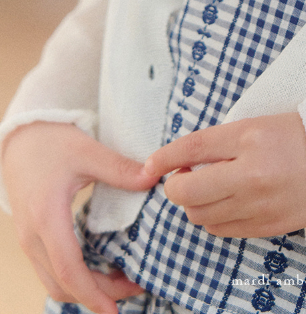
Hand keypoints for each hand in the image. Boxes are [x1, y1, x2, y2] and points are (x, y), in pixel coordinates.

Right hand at [2, 122, 158, 313]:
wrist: (22, 138)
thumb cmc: (53, 143)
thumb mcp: (88, 151)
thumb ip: (120, 168)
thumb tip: (154, 177)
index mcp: (47, 217)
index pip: (68, 269)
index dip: (92, 293)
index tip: (114, 310)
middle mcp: (33, 236)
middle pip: (62, 283)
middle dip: (98, 295)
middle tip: (136, 289)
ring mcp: (29, 240)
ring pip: (54, 281)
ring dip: (86, 289)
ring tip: (123, 283)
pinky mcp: (33, 238)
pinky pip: (51, 270)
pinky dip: (75, 278)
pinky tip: (101, 270)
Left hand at [145, 113, 305, 237]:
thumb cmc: (301, 136)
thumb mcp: (259, 124)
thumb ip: (221, 141)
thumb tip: (180, 160)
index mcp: (250, 137)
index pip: (192, 148)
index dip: (164, 157)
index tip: (151, 165)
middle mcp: (251, 174)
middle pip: (188, 192)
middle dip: (176, 186)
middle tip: (185, 175)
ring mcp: (258, 205)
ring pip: (200, 216)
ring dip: (194, 203)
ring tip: (209, 188)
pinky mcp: (266, 227)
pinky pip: (221, 230)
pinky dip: (213, 218)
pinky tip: (225, 202)